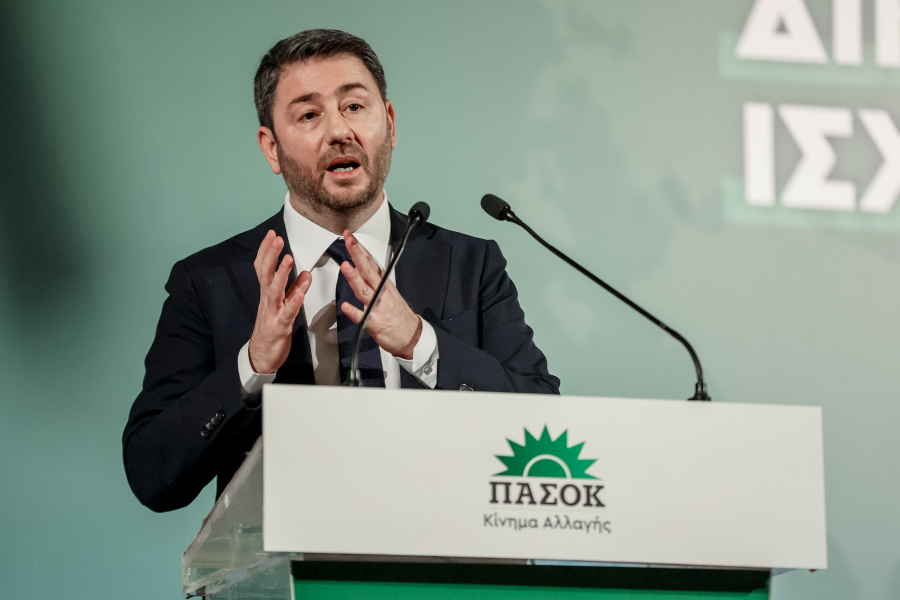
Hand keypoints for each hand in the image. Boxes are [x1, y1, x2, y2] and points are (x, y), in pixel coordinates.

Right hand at [248, 230, 311, 373]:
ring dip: (281, 274)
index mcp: (268, 292)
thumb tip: (305, 273)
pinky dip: (293, 302)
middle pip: (266, 273)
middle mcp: (267, 299)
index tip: (272, 234)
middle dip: (271, 255)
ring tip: (288, 259)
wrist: (262, 355)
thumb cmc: (272, 327)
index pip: (264, 267)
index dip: (267, 250)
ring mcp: (272, 312)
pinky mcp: (280, 326)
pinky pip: (288, 313)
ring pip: (275, 290)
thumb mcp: (284, 304)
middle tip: (277, 239)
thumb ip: (295, 287)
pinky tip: (299, 293)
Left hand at [339, 230, 421, 359]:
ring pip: (364, 290)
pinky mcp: (374, 323)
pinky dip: (354, 311)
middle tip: (348, 241)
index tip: (351, 237)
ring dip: (354, 278)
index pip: (370, 263)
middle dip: (357, 254)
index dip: (360, 249)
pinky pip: (362, 317)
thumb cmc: (399, 316)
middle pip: (367, 270)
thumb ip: (377, 280)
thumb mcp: (390, 293)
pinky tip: (346, 306)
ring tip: (345, 266)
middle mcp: (381, 293)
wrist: (412, 336)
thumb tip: (366, 266)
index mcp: (384, 285)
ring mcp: (377, 307)